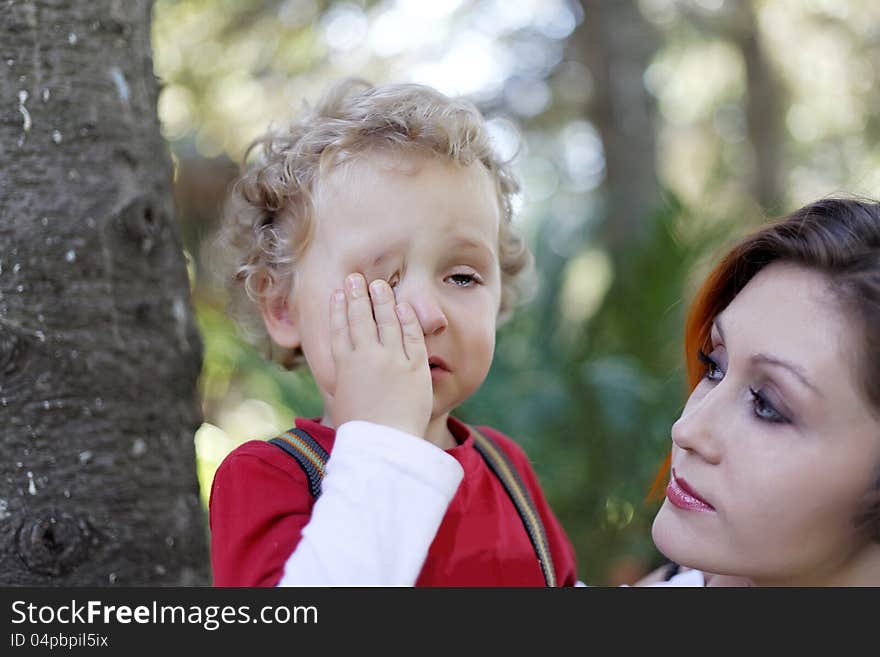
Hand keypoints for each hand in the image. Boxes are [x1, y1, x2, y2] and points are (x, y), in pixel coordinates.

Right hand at [327, 273, 431, 437]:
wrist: (383, 444)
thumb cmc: (362, 432)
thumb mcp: (345, 403)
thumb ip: (346, 383)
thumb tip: (345, 376)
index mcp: (344, 367)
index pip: (339, 330)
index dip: (338, 309)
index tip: (338, 294)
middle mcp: (365, 357)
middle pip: (359, 318)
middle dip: (356, 296)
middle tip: (356, 278)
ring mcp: (391, 360)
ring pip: (385, 321)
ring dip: (381, 299)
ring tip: (379, 284)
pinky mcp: (414, 367)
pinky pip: (412, 335)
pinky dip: (407, 318)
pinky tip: (403, 305)